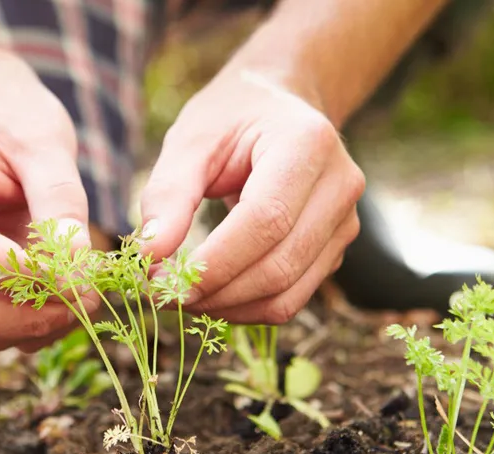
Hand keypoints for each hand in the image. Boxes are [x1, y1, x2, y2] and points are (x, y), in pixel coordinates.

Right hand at [0, 51, 92, 351]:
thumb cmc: (14, 120)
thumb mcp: (45, 142)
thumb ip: (60, 200)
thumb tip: (76, 268)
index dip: (19, 272)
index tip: (77, 279)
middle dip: (25, 316)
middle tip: (87, 301)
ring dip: (31, 328)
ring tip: (85, 301)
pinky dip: (29, 328)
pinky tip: (67, 303)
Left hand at [140, 69, 363, 323]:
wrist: (279, 106)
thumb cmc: (231, 118)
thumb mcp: (191, 140)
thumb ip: (168, 194)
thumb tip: (149, 257)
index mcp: (308, 143)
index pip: (266, 220)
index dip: (213, 263)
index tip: (159, 280)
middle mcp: (339, 186)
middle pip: (279, 266)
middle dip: (214, 292)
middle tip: (161, 294)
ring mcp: (345, 222)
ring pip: (287, 295)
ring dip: (227, 308)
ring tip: (181, 295)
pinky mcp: (334, 251)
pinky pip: (290, 298)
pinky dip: (245, 308)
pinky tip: (210, 294)